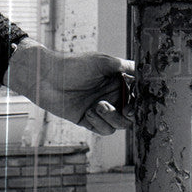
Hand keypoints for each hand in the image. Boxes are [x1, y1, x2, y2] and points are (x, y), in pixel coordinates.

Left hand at [4, 37, 134, 135]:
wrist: (48, 79)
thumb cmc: (75, 65)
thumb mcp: (102, 62)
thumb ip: (123, 66)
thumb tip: (143, 68)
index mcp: (118, 80)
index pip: (138, 93)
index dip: (141, 100)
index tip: (138, 102)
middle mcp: (112, 95)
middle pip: (131, 112)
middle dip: (130, 113)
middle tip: (126, 110)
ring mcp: (102, 109)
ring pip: (119, 124)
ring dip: (111, 117)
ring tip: (99, 106)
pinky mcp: (89, 121)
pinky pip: (103, 129)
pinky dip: (98, 123)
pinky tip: (89, 112)